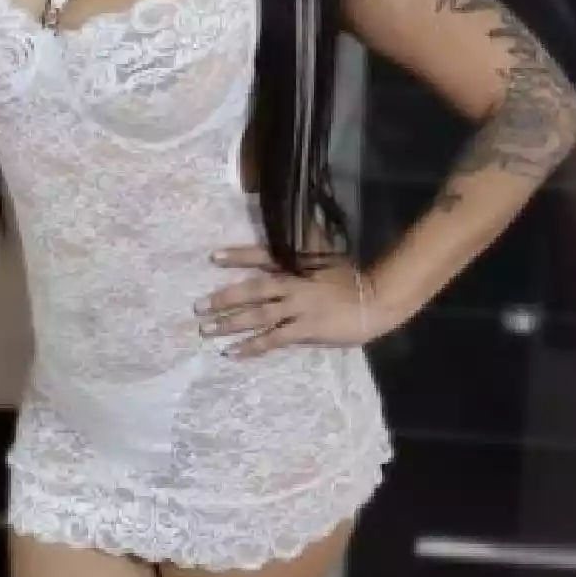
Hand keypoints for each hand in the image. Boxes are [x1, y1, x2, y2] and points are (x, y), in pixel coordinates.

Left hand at [196, 247, 396, 358]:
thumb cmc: (352, 278)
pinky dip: (251, 346)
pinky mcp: (305, 330)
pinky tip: (231, 353)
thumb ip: (306, 245)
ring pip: (258, 316)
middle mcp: (293, 285)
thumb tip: (293, 223)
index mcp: (298, 266)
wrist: (378, 300)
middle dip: (224, 298)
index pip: (263, 257)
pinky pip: (273, 339)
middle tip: (197, 307)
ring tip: (206, 330)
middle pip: (253, 290)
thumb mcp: (327, 255)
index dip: (238, 256)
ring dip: (230, 323)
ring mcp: (299, 309)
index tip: (212, 257)